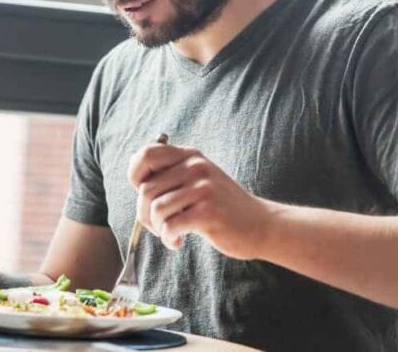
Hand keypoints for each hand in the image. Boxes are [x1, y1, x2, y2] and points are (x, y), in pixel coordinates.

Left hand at [128, 141, 274, 258]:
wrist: (261, 224)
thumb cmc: (222, 206)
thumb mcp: (199, 179)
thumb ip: (172, 174)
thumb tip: (136, 177)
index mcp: (190, 155)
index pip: (146, 155)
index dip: (135, 176)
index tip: (145, 196)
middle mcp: (196, 166)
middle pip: (146, 189)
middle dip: (144, 214)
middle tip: (158, 226)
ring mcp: (203, 188)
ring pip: (156, 209)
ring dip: (157, 228)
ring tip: (170, 234)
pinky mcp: (208, 212)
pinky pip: (170, 226)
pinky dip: (168, 238)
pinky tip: (178, 241)